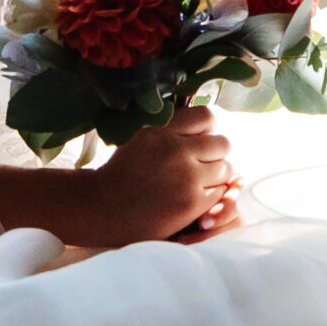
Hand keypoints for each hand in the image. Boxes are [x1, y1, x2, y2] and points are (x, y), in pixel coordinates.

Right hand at [92, 104, 239, 242]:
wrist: (102, 209)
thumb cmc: (122, 174)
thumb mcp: (141, 138)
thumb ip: (171, 130)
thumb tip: (207, 129)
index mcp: (161, 131)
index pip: (206, 117)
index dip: (209, 129)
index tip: (202, 139)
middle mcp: (175, 151)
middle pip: (223, 143)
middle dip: (216, 153)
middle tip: (203, 163)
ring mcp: (186, 178)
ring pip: (225, 168)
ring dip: (215, 175)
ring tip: (197, 182)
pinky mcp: (191, 203)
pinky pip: (219, 192)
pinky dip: (210, 195)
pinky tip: (193, 197)